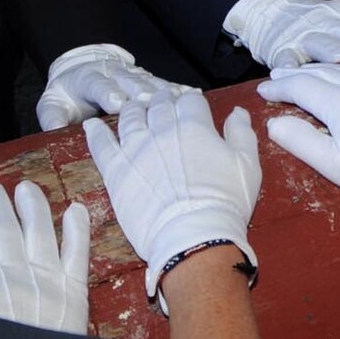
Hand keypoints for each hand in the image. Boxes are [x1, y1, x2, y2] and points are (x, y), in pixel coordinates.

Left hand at [36, 43, 175, 130]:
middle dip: (139, 90)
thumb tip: (56, 130)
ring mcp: (131, 74)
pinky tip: (192, 94)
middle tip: (150, 103)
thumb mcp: (52, 105)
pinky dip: (177, 88)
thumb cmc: (68, 96)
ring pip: (148, 80)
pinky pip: (163, 83)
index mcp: (87, 79)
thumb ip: (53, 117)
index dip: (107, 92)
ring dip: (162, 89)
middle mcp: (112, 73)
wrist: (82, 69)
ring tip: (178, 99)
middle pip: (127, 80)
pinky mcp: (146, 79)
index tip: (117, 103)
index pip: (98, 85)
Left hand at [83, 89, 261, 304]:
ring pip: (130, 118)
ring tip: (135, 108)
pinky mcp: (116, 171)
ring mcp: (135, 150)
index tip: (192, 105)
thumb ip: (241, 133)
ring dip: (134, 109)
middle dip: (163, 100)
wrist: (194, 238)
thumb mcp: (247, 165)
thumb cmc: (225, 203)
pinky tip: (92, 125)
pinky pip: (101, 145)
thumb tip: (236, 111)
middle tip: (164, 103)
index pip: (190, 101)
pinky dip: (95, 132)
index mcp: (194, 126)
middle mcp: (162, 131)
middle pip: (159, 105)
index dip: (191, 100)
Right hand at [223, 0, 339, 69]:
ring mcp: (300, 35)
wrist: (265, 8)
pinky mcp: (278, 49)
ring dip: (329, 48)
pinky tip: (291, 71)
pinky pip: (284, 58)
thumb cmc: (314, 20)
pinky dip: (288, 65)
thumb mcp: (339, 15)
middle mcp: (323, 20)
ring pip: (318, 42)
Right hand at [258, 63, 339, 247]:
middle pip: (322, 73)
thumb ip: (300, 141)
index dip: (280, 87)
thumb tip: (274, 122)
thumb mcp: (333, 165)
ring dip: (322, 70)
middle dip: (297, 74)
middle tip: (278, 76)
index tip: (263, 91)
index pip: (301, 86)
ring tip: (309, 74)